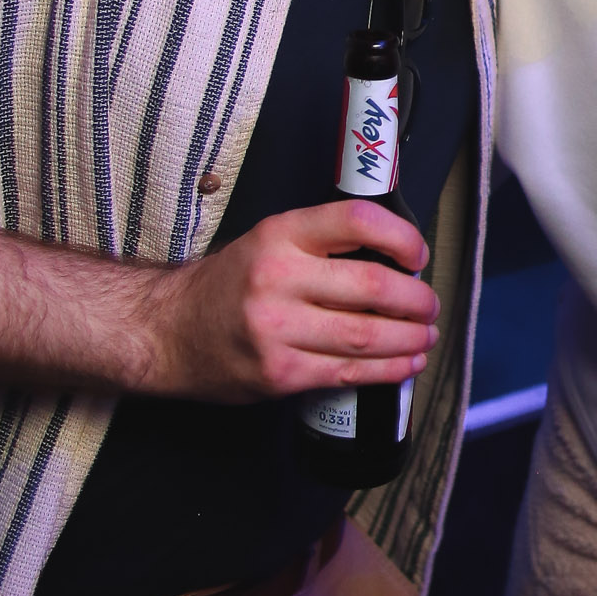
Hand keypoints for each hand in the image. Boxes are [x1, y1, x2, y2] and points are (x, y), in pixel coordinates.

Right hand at [144, 200, 437, 403]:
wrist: (167, 332)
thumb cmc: (227, 285)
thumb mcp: (266, 242)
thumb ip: (321, 245)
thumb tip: (395, 261)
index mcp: (279, 235)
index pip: (356, 222)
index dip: (400, 238)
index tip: (417, 255)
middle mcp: (277, 278)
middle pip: (371, 287)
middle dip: (416, 300)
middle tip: (429, 304)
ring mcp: (277, 330)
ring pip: (366, 335)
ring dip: (409, 338)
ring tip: (425, 334)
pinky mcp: (279, 373)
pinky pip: (348, 372)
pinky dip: (387, 370)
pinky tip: (405, 363)